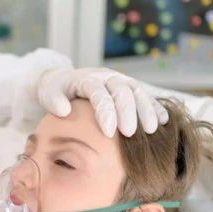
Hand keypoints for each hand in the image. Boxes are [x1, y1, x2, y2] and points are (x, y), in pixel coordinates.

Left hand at [38, 68, 169, 136]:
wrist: (66, 80)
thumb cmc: (58, 91)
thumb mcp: (49, 93)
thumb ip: (54, 101)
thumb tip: (64, 110)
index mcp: (88, 79)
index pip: (99, 94)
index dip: (105, 111)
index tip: (109, 131)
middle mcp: (107, 77)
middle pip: (122, 91)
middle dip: (128, 112)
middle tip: (130, 134)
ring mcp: (121, 81)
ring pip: (137, 92)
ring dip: (146, 109)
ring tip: (152, 130)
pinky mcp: (130, 87)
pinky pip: (145, 95)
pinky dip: (155, 106)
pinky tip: (163, 120)